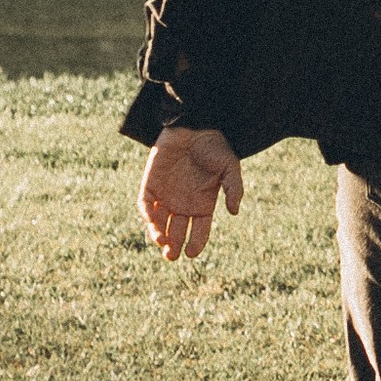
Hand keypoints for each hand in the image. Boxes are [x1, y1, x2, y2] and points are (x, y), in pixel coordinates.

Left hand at [139, 125, 243, 263]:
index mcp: (203, 204)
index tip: (192, 253)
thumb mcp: (230, 168)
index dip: (196, 243)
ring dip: (159, 235)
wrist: (194, 125)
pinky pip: (146, 205)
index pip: (199, 231)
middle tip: (172, 256)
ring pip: (160, 223)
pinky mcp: (151, 184)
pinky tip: (153, 223)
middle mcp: (184, 203)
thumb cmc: (214, 146)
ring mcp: (166, 195)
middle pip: (177, 232)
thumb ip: (233, 189)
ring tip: (162, 244)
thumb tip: (233, 212)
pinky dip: (148, 216)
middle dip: (174, 246)